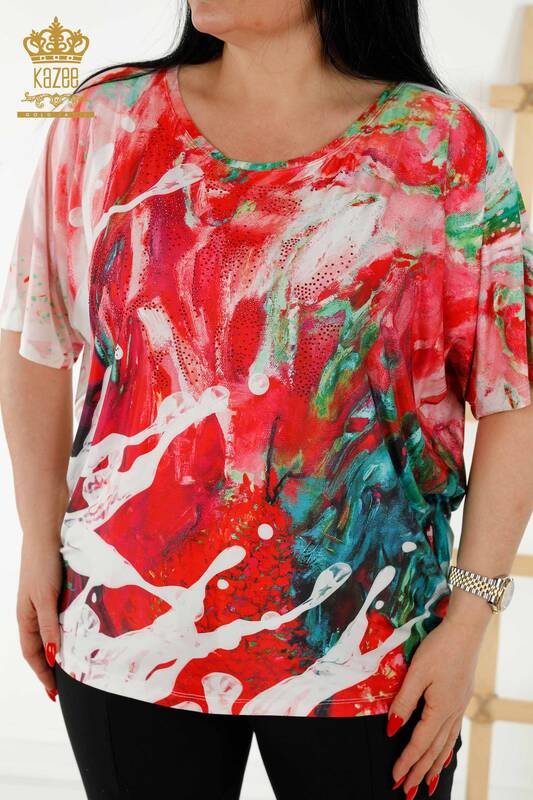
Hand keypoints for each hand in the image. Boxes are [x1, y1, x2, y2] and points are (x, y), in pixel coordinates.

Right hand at [16, 535, 62, 701]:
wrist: (45, 536)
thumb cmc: (42, 565)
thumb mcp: (45, 598)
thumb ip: (48, 626)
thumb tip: (52, 656)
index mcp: (25, 618)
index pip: (32, 655)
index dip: (42, 674)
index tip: (53, 692)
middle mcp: (30, 614)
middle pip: (37, 649)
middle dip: (47, 669)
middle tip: (59, 688)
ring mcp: (39, 604)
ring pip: (45, 635)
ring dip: (53, 653)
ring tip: (66, 669)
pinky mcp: (49, 594)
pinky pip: (53, 621)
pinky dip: (60, 634)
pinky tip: (70, 637)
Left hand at [388, 610, 488, 796]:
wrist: (465, 631)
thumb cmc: (438, 648)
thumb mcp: (416, 673)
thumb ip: (404, 701)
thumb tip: (392, 728)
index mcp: (440, 709)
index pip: (420, 743)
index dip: (407, 761)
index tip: (395, 778)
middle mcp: (452, 713)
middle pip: (435, 750)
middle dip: (420, 772)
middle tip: (407, 792)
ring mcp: (458, 706)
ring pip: (446, 744)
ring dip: (434, 765)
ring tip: (427, 784)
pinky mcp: (460, 698)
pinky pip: (452, 732)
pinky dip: (446, 749)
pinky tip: (443, 754)